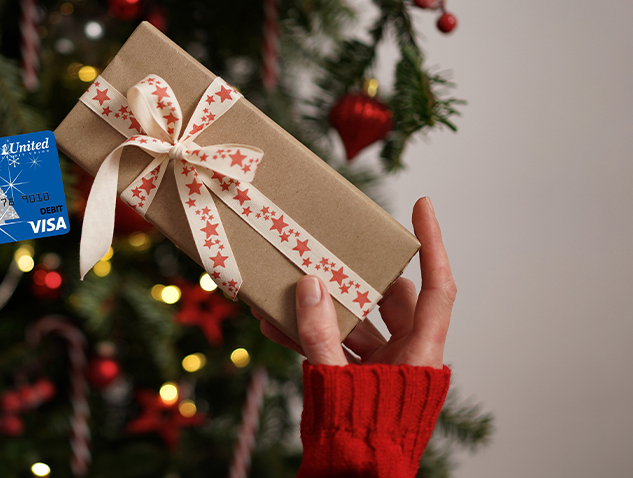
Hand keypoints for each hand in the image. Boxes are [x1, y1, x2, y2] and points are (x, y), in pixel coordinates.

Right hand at [259, 197, 454, 366]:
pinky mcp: (358, 375)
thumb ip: (321, 337)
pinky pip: (335, 345)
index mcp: (421, 354)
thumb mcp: (339, 379)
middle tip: (332, 253)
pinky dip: (309, 335)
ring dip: (324, 308)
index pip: (437, 288)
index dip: (433, 245)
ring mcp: (383, 364)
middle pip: (391, 298)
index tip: (422, 206)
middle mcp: (407, 353)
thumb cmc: (363, 439)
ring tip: (290, 289)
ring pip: (358, 321)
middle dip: (358, 275)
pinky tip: (275, 327)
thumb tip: (310, 286)